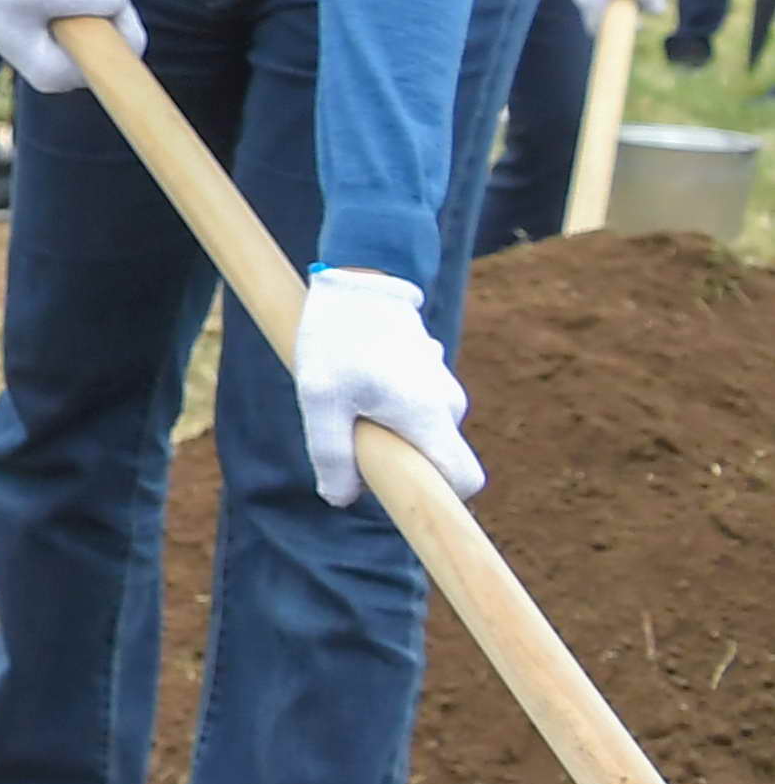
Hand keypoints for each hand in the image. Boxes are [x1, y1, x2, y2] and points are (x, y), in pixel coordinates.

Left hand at [291, 266, 481, 507]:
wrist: (357, 279)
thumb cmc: (337, 338)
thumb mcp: (320, 399)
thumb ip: (332, 454)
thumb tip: (340, 499)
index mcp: (430, 417)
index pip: (463, 480)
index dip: (441, 500)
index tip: (407, 504)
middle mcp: (448, 406)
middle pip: (434, 460)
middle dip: (397, 462)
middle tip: (352, 436)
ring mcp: (442, 387)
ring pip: (419, 433)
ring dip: (387, 430)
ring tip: (349, 398)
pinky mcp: (430, 374)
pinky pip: (413, 410)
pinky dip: (388, 408)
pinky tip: (358, 379)